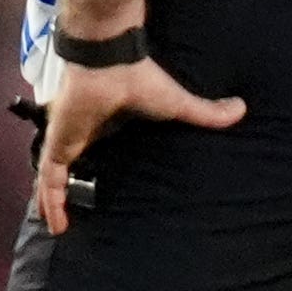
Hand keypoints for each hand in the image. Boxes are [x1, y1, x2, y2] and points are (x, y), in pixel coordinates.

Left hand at [32, 54, 243, 234]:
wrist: (110, 61)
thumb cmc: (140, 79)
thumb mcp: (177, 104)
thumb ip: (205, 112)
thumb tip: (241, 110)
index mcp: (105, 124)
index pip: (94, 149)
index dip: (91, 167)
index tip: (93, 186)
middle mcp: (83, 133)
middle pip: (69, 166)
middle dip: (63, 189)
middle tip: (66, 214)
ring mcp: (68, 139)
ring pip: (54, 178)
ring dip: (53, 202)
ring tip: (58, 229)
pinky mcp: (59, 144)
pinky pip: (50, 178)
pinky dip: (50, 201)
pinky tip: (56, 225)